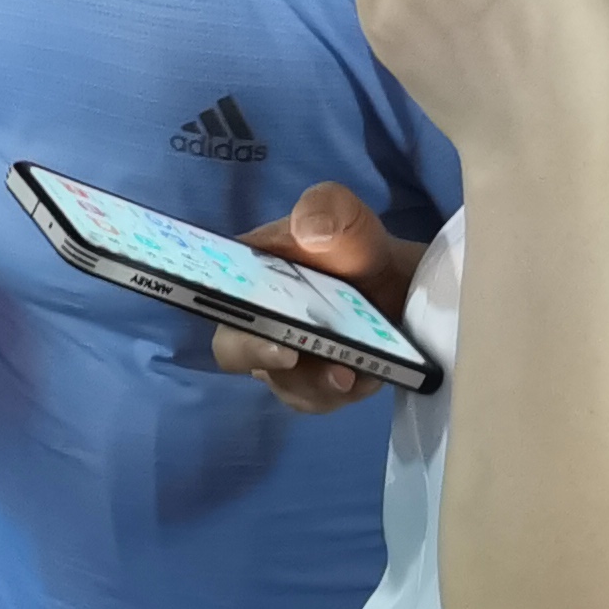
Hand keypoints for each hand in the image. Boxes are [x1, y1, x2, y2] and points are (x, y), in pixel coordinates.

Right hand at [212, 183, 418, 415]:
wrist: (399, 285)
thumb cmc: (356, 248)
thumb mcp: (348, 217)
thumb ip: (328, 208)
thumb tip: (309, 229)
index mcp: (246, 275)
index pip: (210, 289)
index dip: (209, 301)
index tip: (236, 309)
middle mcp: (253, 320)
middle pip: (232, 348)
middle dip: (257, 354)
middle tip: (286, 354)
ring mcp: (282, 357)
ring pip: (280, 383)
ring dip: (312, 383)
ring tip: (347, 374)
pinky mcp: (312, 384)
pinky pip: (316, 399)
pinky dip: (343, 391)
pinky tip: (370, 374)